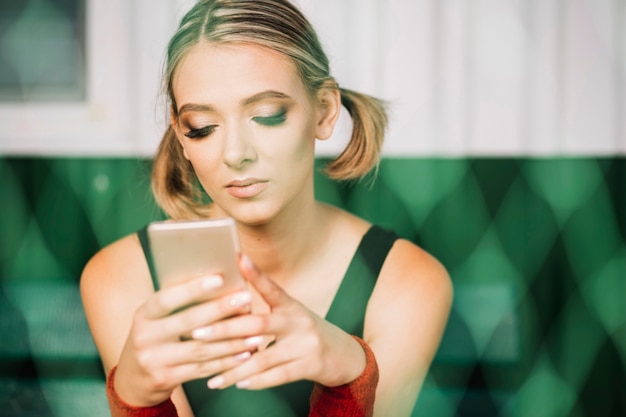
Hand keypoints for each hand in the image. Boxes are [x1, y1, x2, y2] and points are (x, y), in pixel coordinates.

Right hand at [113, 275, 254, 406]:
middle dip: (221, 309)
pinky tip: (245, 353)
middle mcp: (145, 337)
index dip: (193, 289)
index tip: (220, 278)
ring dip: (232, 341)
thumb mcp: (156, 318)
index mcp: (143, 315)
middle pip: (189, 322)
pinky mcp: (166, 378)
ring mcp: (154, 360)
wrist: (133, 378)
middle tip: (247, 299)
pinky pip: (202, 368)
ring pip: (201, 348)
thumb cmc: (156, 337)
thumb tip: (220, 282)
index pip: (167, 298)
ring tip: (256, 332)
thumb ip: (179, 303)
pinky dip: (226, 361)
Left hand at [200, 255, 367, 390]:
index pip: (271, 287)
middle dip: (224, 329)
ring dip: (234, 369)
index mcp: (291, 306)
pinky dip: (255, 381)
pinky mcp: (310, 366)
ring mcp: (305, 345)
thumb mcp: (292, 316)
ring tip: (212, 376)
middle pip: (258, 324)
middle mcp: (299, 322)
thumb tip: (228, 311)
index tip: (238, 258)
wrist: (344, 355)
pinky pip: (276, 376)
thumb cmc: (307, 333)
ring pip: (263, 357)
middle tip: (198, 333)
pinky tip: (237, 383)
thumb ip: (267, 313)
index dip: (255, 273)